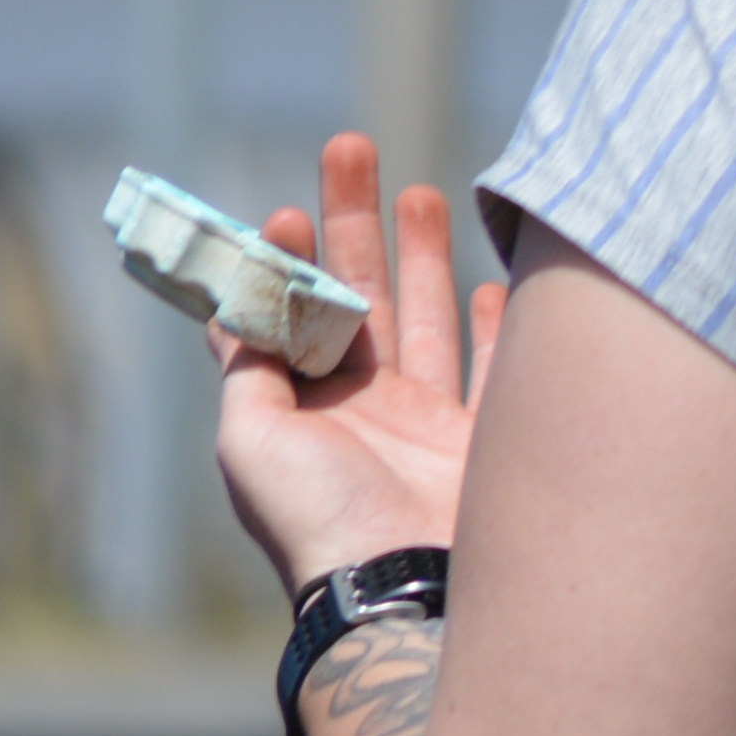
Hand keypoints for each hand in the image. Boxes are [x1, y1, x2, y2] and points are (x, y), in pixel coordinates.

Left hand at [212, 132, 513, 595]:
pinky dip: (495, 322)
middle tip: (351, 149)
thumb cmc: (317, 515)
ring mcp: (430, 419)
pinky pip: (494, 364)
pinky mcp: (487, 434)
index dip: (284, 264)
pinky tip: (493, 283)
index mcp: (305, 409)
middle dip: (354, 224)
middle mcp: (366, 406)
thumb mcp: (250, 442)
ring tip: (418, 190)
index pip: (289, 319)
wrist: (405, 585)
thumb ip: (251, 371)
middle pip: (360, 296)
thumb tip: (240, 310)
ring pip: (426, 314)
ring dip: (421, 252)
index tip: (287, 212)